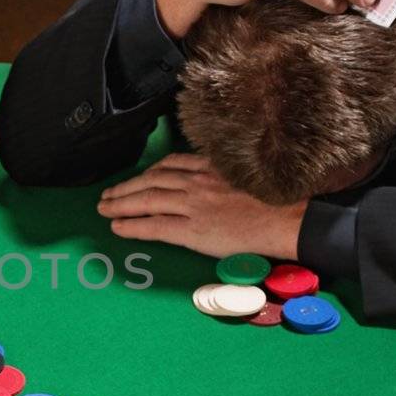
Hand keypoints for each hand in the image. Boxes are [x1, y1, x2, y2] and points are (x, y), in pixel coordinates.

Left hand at [97, 153, 305, 258]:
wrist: (290, 219)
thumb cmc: (278, 201)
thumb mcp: (248, 173)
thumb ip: (224, 172)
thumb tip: (208, 176)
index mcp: (212, 167)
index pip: (170, 164)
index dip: (148, 172)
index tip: (137, 178)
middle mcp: (198, 182)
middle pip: (151, 181)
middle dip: (125, 188)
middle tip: (107, 195)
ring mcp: (193, 205)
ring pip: (147, 200)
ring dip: (121, 204)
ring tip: (105, 209)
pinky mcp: (193, 230)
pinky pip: (154, 226)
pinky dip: (132, 226)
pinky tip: (118, 227)